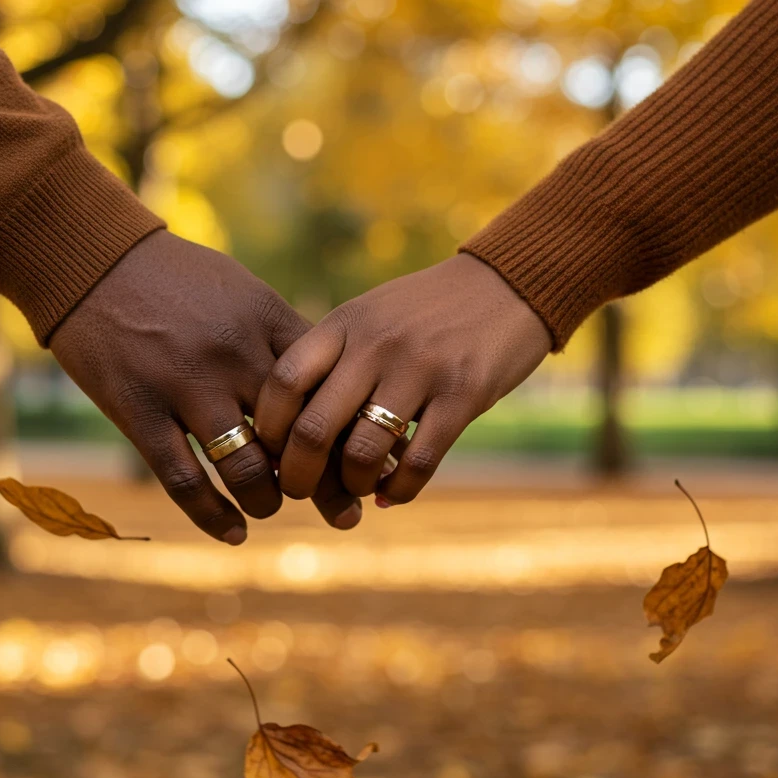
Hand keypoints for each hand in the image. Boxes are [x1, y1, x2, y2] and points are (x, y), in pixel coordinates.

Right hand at [49, 230, 362, 542]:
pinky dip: (214, 516)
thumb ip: (284, 339)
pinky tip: (234, 533)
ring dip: (267, 499)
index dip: (355, 433)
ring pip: (244, 468)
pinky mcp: (139, 410)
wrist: (93, 260)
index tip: (374, 464)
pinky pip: (184, 480)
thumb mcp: (243, 293)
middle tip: (344, 509)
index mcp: (266, 322)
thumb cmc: (177, 278)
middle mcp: (233, 355)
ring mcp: (185, 385)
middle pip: (297, 436)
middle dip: (325, 482)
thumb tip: (336, 387)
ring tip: (272, 506)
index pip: (329, 389)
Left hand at [254, 253, 552, 506]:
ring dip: (351, 485)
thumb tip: (287, 426)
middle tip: (298, 489)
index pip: (285, 381)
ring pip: (363, 453)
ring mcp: (421, 370)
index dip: (268, 427)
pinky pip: (420, 461)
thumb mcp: (371, 315)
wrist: (508, 283)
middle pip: (314, 427)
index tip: (270, 451)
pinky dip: (400, 490)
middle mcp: (377, 345)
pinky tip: (393, 494)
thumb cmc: (427, 310)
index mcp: (346, 324)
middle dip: (297, 474)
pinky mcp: (464, 394)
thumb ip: (332, 356)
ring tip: (354, 488)